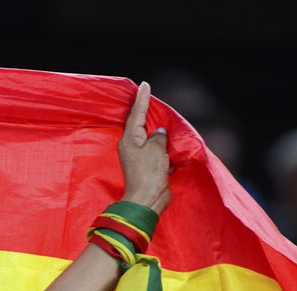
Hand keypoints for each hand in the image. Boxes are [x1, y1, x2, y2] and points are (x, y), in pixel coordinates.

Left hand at [117, 82, 170, 214]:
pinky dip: (162, 145)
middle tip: (148, 94)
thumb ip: (158, 137)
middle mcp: (131, 147)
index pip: (136, 114)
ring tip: (159, 114)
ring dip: (155, 129)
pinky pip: (155, 150)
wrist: (148, 200)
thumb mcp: (155, 149)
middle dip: (145, 111)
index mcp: (129, 140)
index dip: (141, 99)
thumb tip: (159, 134)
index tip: (144, 84)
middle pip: (140, 124)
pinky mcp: (148, 167)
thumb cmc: (148, 173)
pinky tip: (167, 140)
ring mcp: (139, 158)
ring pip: (149, 137)